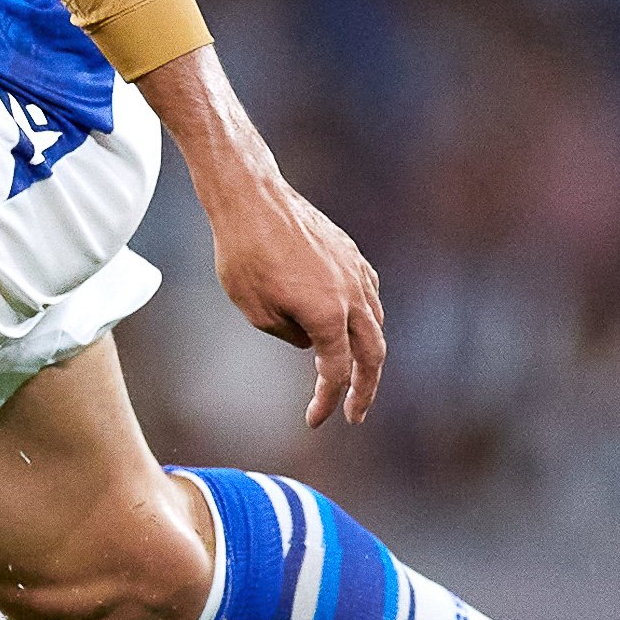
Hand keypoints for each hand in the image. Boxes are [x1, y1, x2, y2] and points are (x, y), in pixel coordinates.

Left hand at [205, 165, 388, 431]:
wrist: (252, 198)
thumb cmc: (244, 254)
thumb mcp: (256, 310)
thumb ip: (290, 335)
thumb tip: (312, 342)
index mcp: (328, 315)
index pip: (337, 372)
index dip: (327, 401)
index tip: (315, 421)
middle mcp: (352, 295)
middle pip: (373, 354)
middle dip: (366, 390)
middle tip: (355, 415)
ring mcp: (356, 271)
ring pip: (375, 323)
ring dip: (368, 354)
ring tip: (354, 375)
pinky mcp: (351, 254)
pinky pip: (368, 295)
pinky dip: (364, 320)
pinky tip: (351, 327)